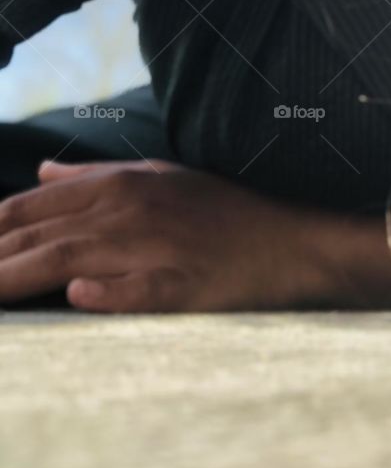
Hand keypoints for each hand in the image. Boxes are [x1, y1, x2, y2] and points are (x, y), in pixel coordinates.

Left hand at [0, 157, 337, 312]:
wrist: (287, 244)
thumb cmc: (222, 212)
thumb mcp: (162, 177)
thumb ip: (99, 173)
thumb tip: (43, 171)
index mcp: (123, 183)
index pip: (36, 206)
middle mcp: (131, 211)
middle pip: (43, 235)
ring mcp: (155, 248)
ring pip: (70, 260)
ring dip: (19, 277)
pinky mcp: (181, 286)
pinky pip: (136, 289)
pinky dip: (105, 292)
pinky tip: (78, 295)